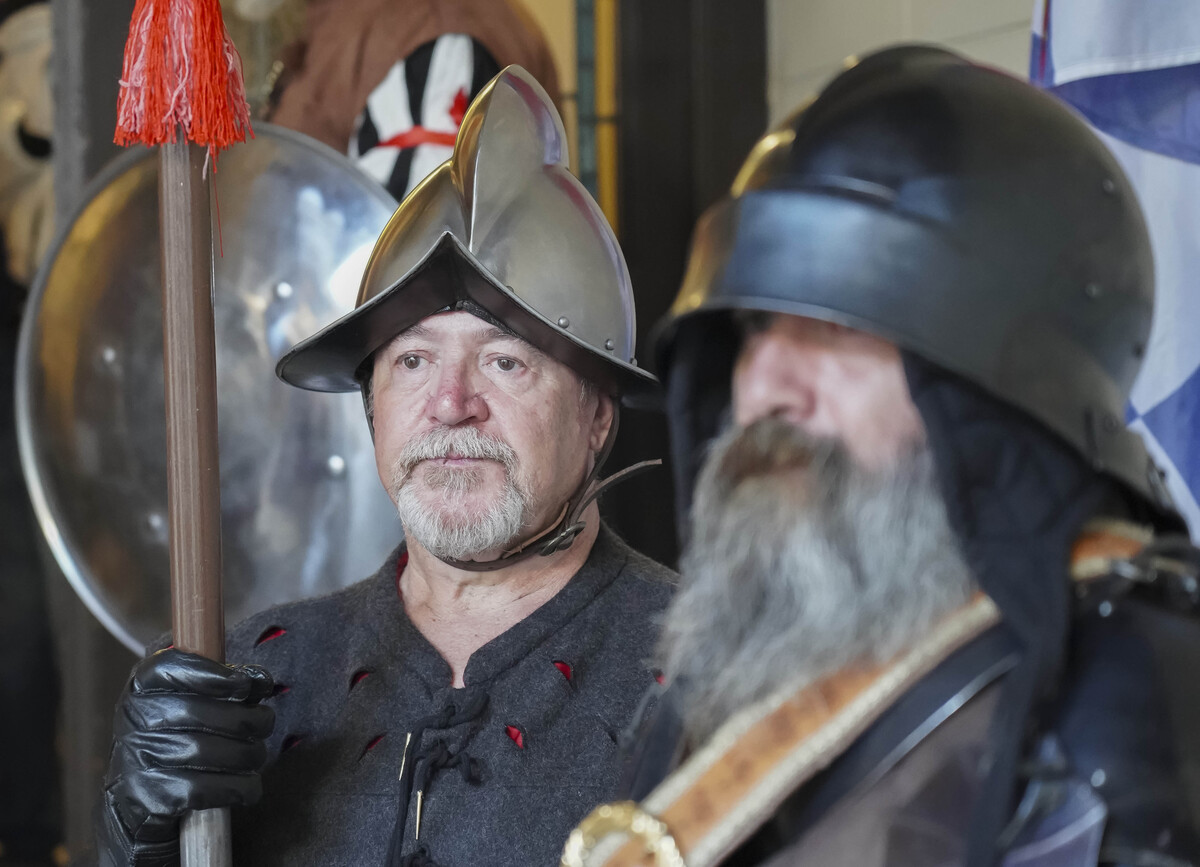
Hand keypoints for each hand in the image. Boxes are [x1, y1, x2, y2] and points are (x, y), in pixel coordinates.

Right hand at [96, 648, 274, 865]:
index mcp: (141, 689)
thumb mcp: (186, 704)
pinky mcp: (151, 798)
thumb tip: (262, 681)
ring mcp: (138, 760)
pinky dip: (239, 788)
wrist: (137, 804)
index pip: (172, 665)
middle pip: (202, 711)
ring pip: (210, 752)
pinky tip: (246, 787)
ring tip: (255, 757)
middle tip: (264, 725)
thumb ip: (222, 686)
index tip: (244, 685)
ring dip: (249, 755)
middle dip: (248, 719)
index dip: (215, 673)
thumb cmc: (175, 742)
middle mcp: (134, 720)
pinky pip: (208, 790)